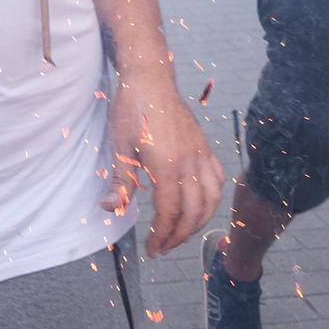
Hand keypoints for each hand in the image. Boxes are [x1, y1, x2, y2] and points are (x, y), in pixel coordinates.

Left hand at [102, 72, 223, 256]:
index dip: (162, 235)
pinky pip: (217, 178)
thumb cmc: (131, 110)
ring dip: (199, 222)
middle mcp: (190, 163)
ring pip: (211, 199)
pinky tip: (201, 204)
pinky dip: (213, 198)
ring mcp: (201, 154)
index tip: (152, 249)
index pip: (170, 213)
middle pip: (193, 212)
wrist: (150, 79)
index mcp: (167, 167)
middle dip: (179, 236)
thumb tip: (111, 208)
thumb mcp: (120, 146)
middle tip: (163, 247)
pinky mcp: (205, 146)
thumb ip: (121, 181)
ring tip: (182, 232)